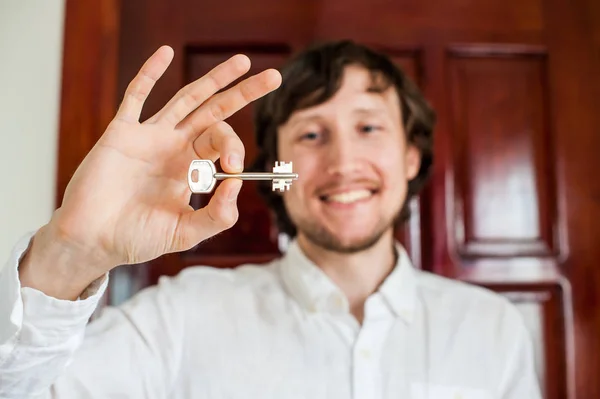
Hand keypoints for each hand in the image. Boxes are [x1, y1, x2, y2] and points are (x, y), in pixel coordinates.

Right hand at [46, 45, 281, 274]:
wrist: (93, 240)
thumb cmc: (137, 238)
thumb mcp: (185, 233)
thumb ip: (216, 216)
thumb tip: (237, 184)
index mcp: (192, 168)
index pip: (223, 143)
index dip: (234, 147)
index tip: (234, 166)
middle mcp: (175, 147)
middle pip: (215, 112)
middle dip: (244, 94)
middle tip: (273, 78)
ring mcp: (150, 137)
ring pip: (187, 98)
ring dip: (214, 79)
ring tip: (242, 61)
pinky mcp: (121, 134)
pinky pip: (135, 97)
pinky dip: (149, 74)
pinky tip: (165, 53)